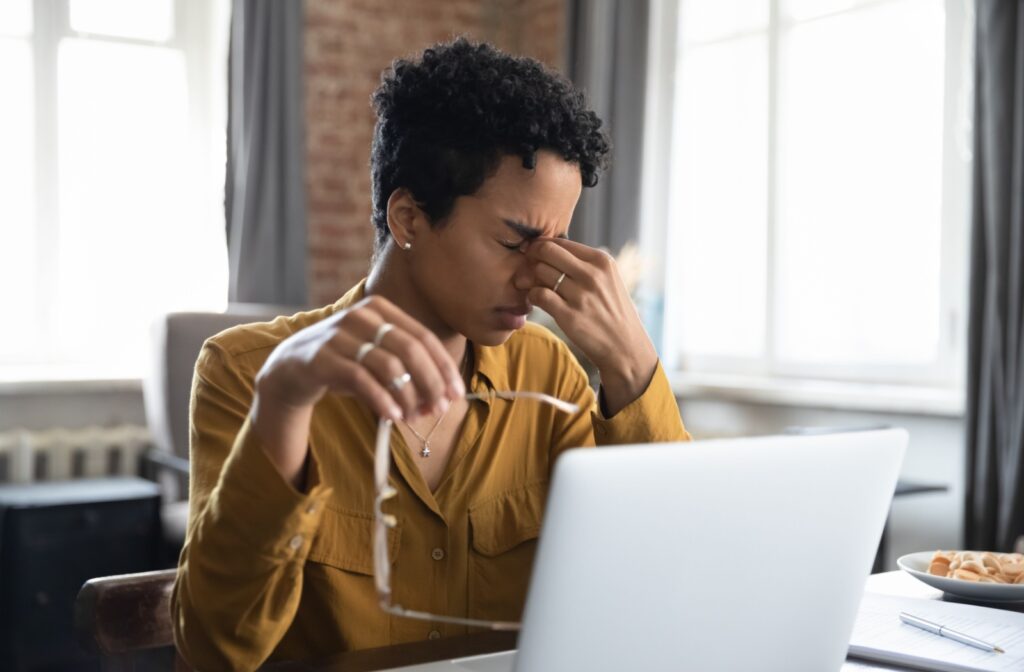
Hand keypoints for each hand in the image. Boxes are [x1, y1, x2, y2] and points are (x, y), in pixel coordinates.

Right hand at [251, 295, 464, 485]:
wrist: (291, 369)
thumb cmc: (345, 363)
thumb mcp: (377, 357)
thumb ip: (408, 371)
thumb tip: (442, 398)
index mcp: (380, 308)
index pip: (423, 337)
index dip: (443, 367)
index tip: (457, 394)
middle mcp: (361, 315)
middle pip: (410, 349)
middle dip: (430, 382)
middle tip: (439, 409)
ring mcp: (339, 334)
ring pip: (388, 365)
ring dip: (407, 396)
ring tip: (413, 416)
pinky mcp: (321, 357)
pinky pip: (360, 379)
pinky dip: (382, 400)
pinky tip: (393, 416)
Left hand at [514, 238, 657, 414]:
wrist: (625, 347)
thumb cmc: (612, 312)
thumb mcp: (608, 280)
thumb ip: (583, 264)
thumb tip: (548, 249)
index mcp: (602, 261)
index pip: (561, 242)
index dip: (543, 246)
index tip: (536, 256)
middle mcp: (592, 275)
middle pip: (547, 251)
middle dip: (532, 257)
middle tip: (528, 268)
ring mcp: (581, 295)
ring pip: (540, 272)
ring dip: (530, 278)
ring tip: (534, 286)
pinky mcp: (569, 316)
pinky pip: (538, 295)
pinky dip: (532, 296)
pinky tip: (536, 301)